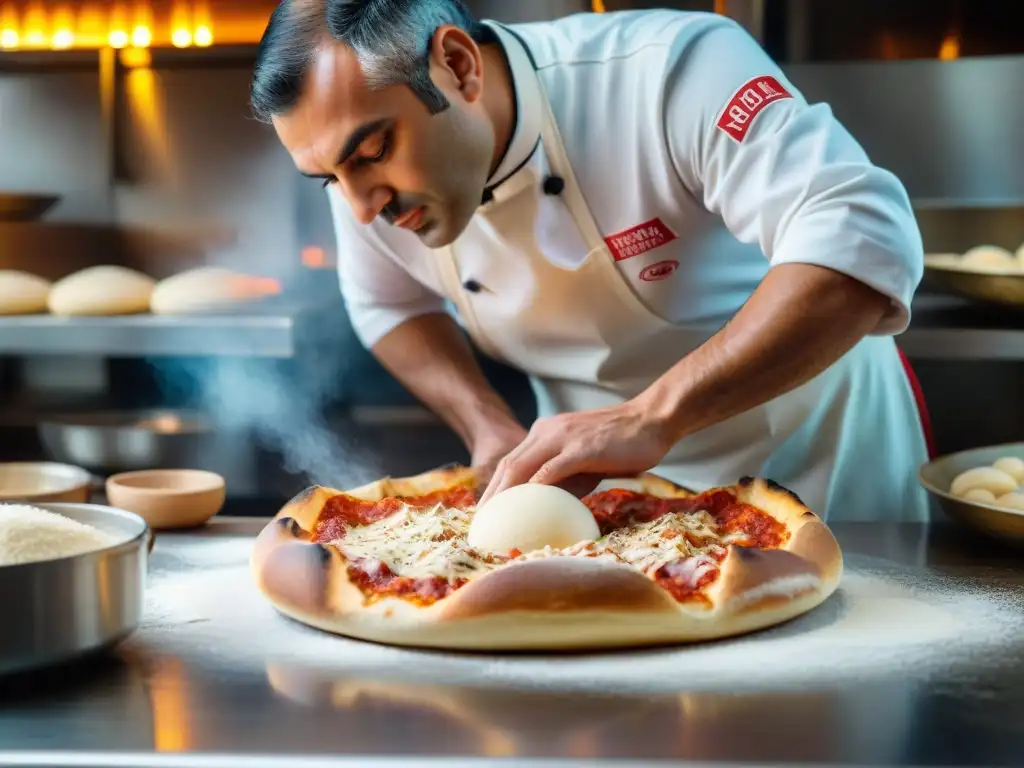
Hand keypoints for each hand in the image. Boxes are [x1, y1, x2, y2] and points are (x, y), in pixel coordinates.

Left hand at [478, 400, 671, 504]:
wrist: (652, 420)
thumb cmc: (623, 444)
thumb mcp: (586, 461)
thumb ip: (566, 478)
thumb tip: (550, 506)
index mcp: (546, 431)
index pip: (511, 461)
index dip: (495, 486)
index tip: (487, 510)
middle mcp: (547, 430)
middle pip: (508, 464)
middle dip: (490, 494)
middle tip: (481, 522)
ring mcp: (562, 437)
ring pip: (522, 466)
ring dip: (504, 495)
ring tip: (496, 520)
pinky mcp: (580, 447)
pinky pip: (551, 471)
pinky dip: (535, 489)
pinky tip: (525, 508)